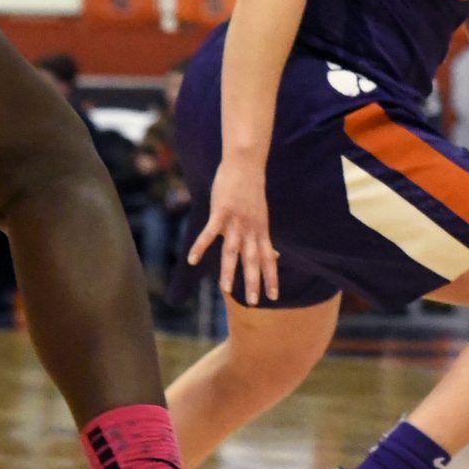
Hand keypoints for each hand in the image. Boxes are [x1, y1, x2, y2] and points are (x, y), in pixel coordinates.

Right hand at [188, 159, 277, 305]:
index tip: (274, 296)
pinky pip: (209, 233)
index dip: (272, 277)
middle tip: (254, 302)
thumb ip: (265, 239)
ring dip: (229, 270)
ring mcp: (236, 222)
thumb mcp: (263, 217)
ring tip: (225, 289)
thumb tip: (276, 256)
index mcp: (261, 231)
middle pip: (253, 259)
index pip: (269, 258)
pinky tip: (192, 260)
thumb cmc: (252, 192)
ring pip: (232, 250)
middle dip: (254, 281)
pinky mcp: (221, 213)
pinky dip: (201, 247)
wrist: (246, 166)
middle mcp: (251, 229)